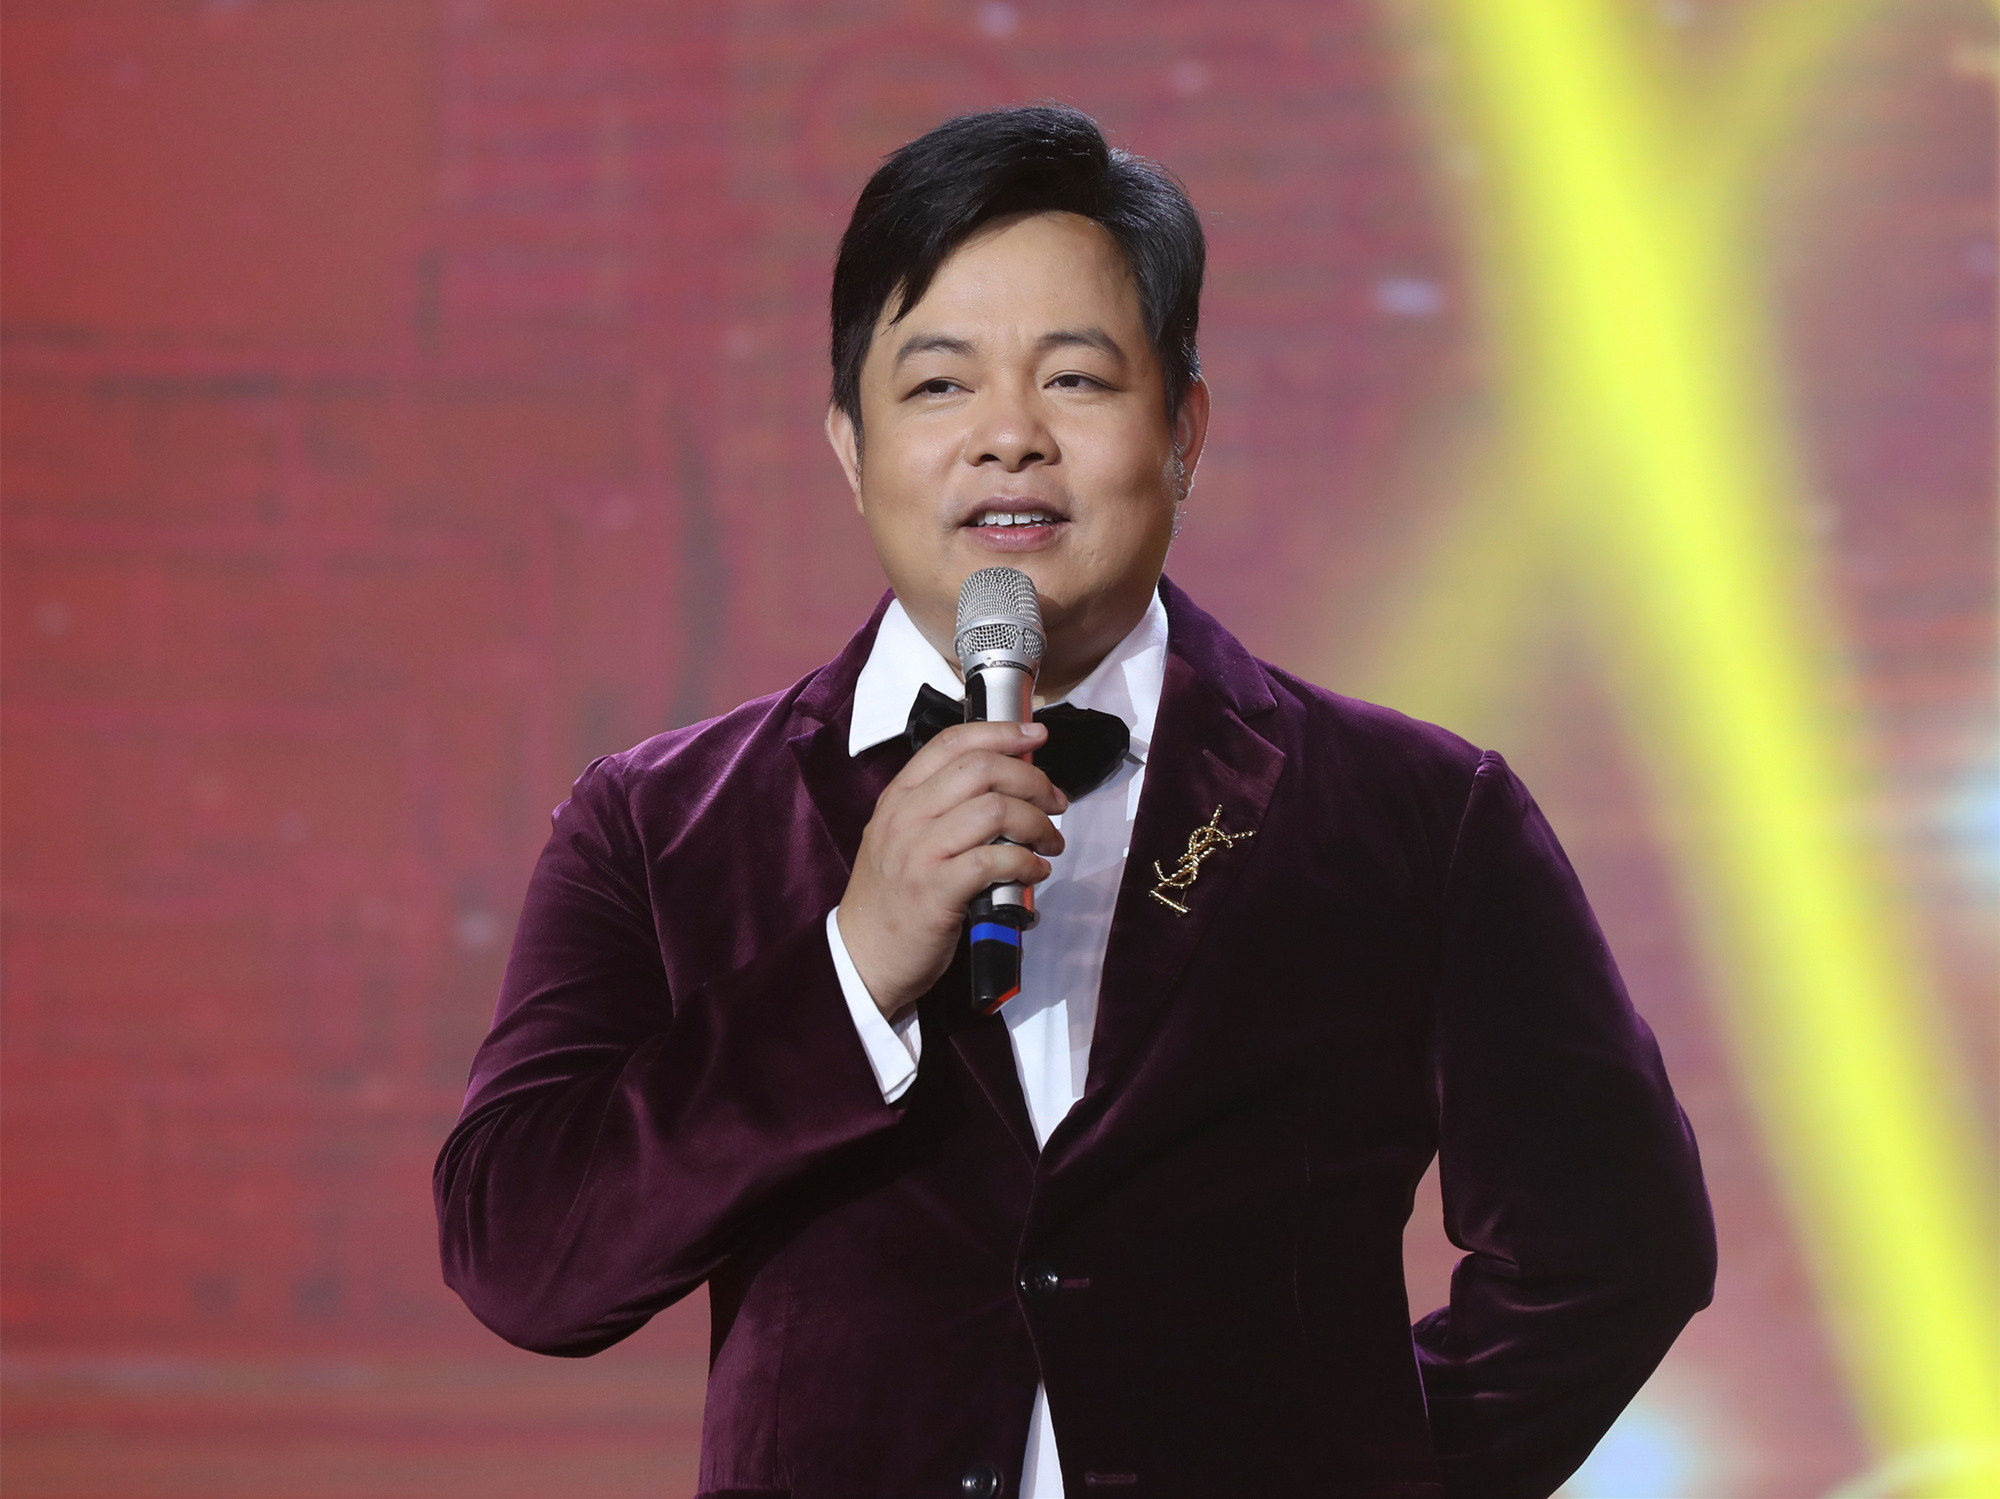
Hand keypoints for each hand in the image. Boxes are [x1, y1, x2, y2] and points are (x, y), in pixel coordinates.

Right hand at [837, 720, 1066, 1019]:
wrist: (863, 957)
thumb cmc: (892, 898)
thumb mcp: (901, 838)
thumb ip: (941, 807)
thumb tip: (1007, 786)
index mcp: (898, 797)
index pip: (952, 743)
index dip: (1001, 732)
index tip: (1037, 735)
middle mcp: (905, 816)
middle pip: (981, 769)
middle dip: (1032, 779)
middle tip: (1055, 801)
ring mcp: (919, 852)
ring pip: (994, 809)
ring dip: (1037, 822)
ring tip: (1049, 841)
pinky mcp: (936, 890)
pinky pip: (996, 859)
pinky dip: (1027, 861)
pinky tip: (1035, 871)